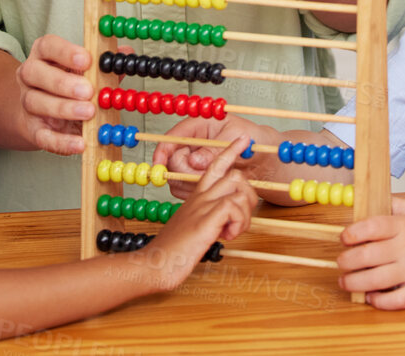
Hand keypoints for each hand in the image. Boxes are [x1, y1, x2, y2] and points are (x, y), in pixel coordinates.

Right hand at [13, 35, 94, 155]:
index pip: (47, 46)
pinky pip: (43, 136)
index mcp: (44, 55)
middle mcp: (30, 76)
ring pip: (36, 102)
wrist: (43, 114)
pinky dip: (62, 142)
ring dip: (64, 108)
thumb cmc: (69, 83)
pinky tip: (80, 143)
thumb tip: (127, 54)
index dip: (65, 52)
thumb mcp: (84, 70)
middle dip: (63, 82)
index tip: (87, 60)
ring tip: (89, 112)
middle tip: (88, 91)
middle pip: (35, 73)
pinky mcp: (33, 130)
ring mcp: (28, 103)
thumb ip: (103, 64)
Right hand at [136, 138, 255, 291]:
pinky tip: (226, 237)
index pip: (215, 166)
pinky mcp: (206, 218)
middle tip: (240, 221)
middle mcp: (200, 197)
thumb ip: (207, 220)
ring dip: (245, 216)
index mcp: (197, 197)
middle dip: (249, 197)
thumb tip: (224, 225)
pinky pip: (234, 207)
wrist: (154, 263)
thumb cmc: (172, 251)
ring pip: (240, 191)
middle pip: (236, 176)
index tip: (242, 140)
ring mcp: (203, 206)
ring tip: (230, 232)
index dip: (229, 151)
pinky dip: (239, 224)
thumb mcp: (192, 229)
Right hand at [150, 115, 277, 199]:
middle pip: (171, 161)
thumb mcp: (238, 138)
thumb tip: (195, 160)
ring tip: (218, 181)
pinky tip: (214, 190)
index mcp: (198, 125)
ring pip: (176, 178)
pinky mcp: (194, 178)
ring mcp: (191, 161)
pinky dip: (196, 192)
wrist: (265, 159)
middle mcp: (191, 143)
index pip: (171, 138)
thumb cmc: (255, 140)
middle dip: (186, 172)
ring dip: (193, 184)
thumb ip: (215, 149)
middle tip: (207, 176)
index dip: (162, 151)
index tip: (158, 165)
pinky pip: (185, 189)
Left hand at [337, 198, 404, 308]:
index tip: (343, 238)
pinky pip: (397, 300)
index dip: (351, 233)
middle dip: (346, 261)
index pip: (371, 227)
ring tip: (345, 282)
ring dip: (354, 283)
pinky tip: (371, 298)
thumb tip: (368, 202)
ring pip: (376, 281)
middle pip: (367, 256)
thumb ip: (394, 204)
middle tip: (340, 262)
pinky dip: (380, 301)